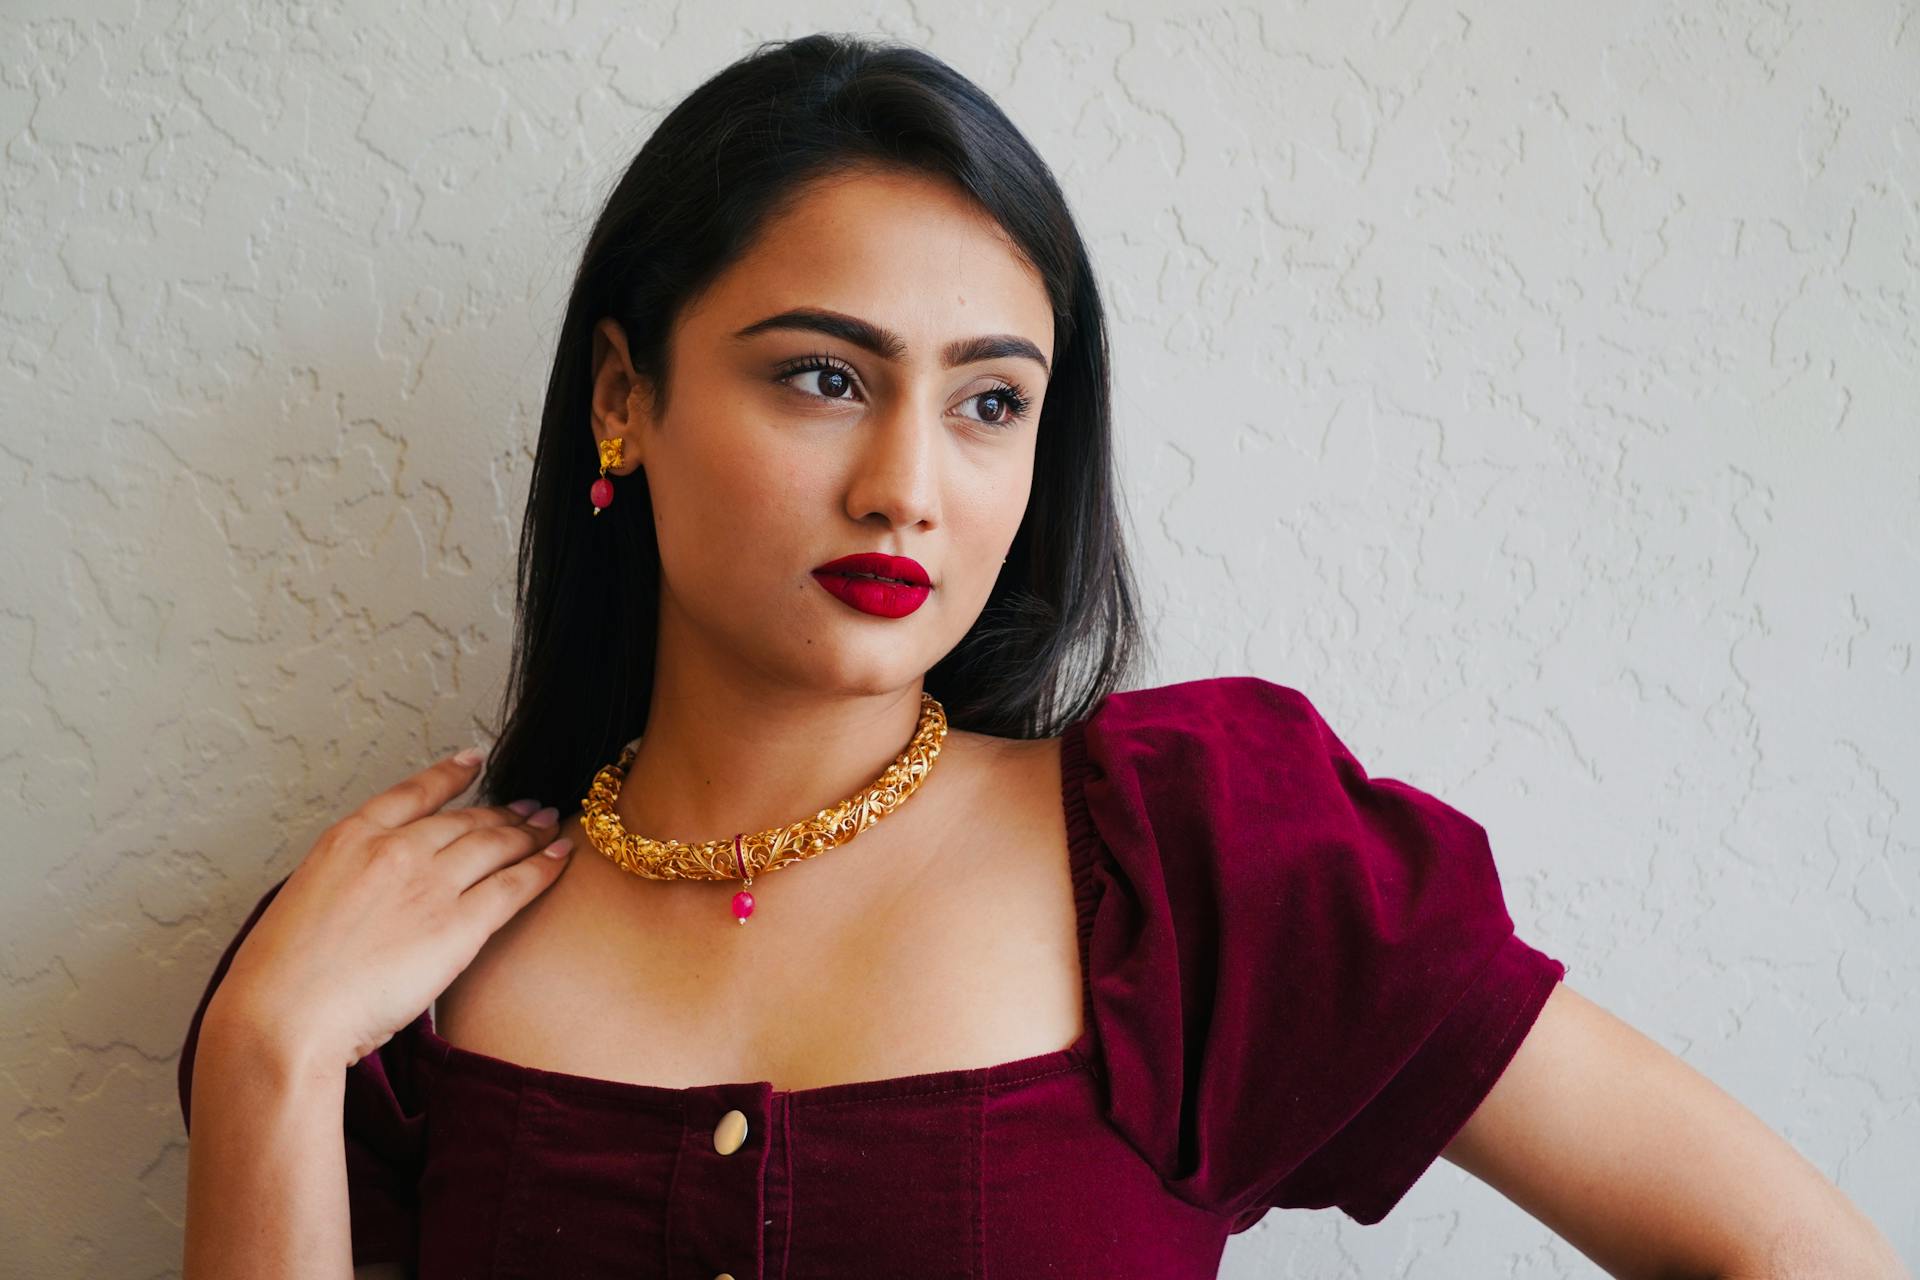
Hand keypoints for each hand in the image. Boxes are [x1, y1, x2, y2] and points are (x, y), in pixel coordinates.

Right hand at [204, 748, 573, 1070]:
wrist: (283, 1017)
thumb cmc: (279, 979)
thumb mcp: (301, 904)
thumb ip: (344, 886)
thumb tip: (366, 898)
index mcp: (348, 840)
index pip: (411, 794)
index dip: (449, 775)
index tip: (474, 760)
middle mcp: (395, 850)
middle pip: (464, 821)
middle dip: (502, 814)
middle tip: (528, 810)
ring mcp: (430, 883)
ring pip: (495, 845)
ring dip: (529, 833)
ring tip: (550, 827)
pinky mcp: (459, 925)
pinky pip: (515, 886)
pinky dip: (544, 868)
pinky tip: (560, 858)